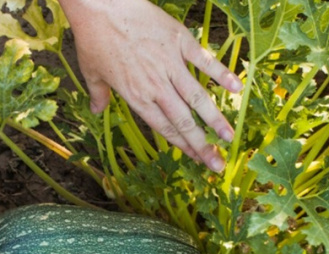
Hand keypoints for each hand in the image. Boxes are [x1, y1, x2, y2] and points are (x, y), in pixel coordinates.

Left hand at [60, 0, 242, 171]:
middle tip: (218, 164)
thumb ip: (98, 95)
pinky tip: (237, 88)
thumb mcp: (91, 72)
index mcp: (136, 96)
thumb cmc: (94, 38)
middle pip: (184, 121)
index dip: (182, 146)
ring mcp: (170, 64)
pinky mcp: (179, 41)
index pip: (163, 128)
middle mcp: (156, 85)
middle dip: (202, 145)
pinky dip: (221, 74)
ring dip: (215, 119)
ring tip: (230, 137)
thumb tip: (97, 110)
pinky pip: (204, 61)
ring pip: (198, 97)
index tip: (196, 160)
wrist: (102, 6)